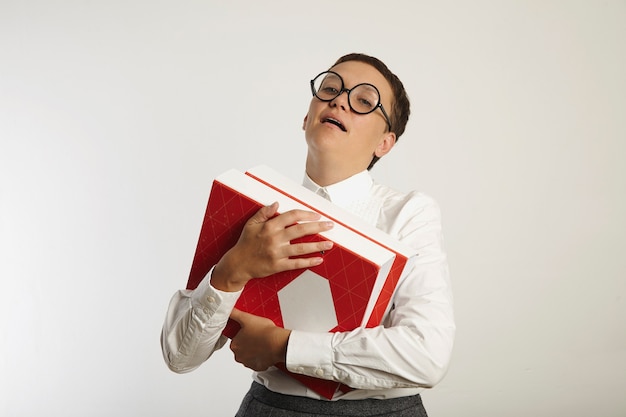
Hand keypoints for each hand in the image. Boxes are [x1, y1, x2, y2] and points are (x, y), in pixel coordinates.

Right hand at [211, 202, 333, 290]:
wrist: (238, 264)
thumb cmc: (246, 243)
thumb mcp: (251, 224)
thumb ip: (264, 213)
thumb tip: (276, 203)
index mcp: (269, 227)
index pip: (292, 216)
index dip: (306, 214)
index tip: (316, 215)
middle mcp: (274, 239)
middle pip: (300, 230)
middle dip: (318, 227)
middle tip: (329, 225)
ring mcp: (277, 253)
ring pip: (301, 248)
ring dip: (318, 245)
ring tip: (330, 243)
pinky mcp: (278, 266)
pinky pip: (296, 263)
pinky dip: (308, 262)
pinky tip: (319, 259)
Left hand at [229, 308, 290, 370]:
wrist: (278, 343)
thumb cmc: (264, 332)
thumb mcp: (247, 318)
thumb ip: (234, 314)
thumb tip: (228, 311)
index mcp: (235, 345)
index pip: (235, 339)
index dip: (243, 335)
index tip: (250, 332)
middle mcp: (239, 356)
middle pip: (241, 349)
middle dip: (248, 343)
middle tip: (257, 336)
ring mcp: (249, 363)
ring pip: (249, 356)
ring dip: (254, 351)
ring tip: (263, 342)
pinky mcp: (258, 367)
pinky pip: (258, 362)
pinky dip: (261, 357)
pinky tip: (266, 350)